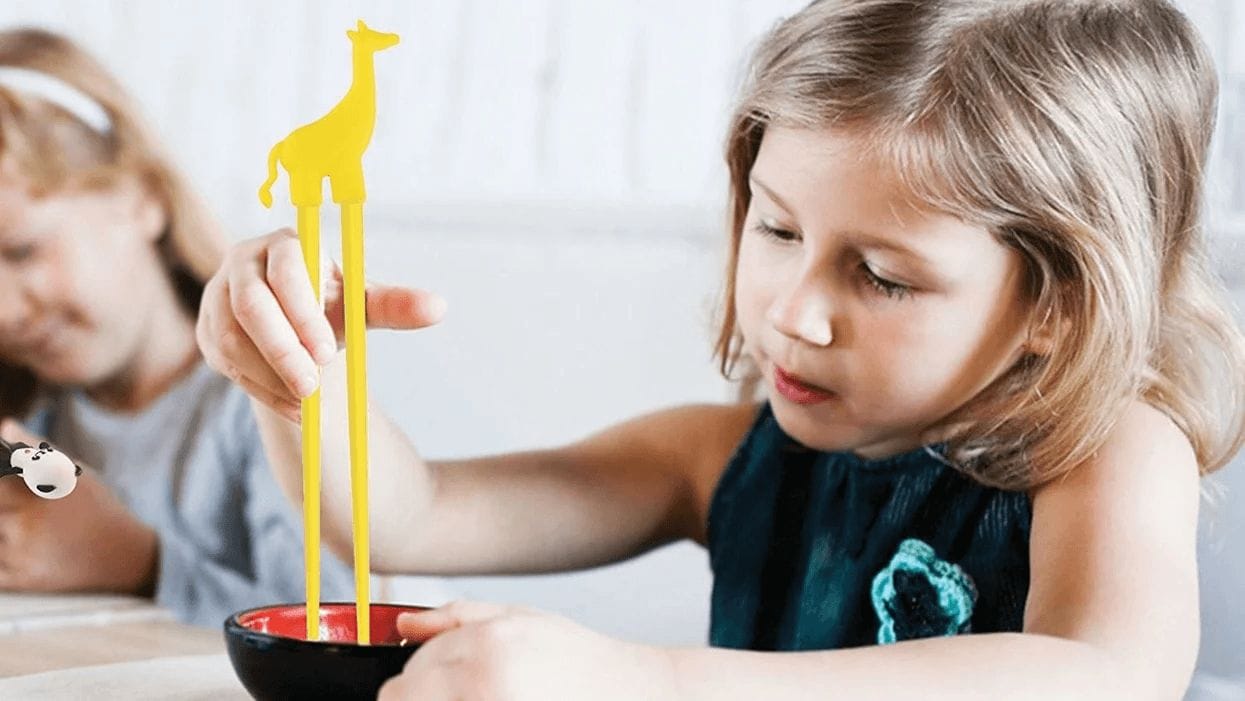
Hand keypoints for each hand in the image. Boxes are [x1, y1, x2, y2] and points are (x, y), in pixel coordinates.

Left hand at [0, 420, 156, 594]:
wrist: (124, 557)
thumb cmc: (96, 508)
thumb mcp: (75, 473)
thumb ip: (36, 450)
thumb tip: (5, 426)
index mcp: (40, 488)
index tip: (3, 475)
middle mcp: (28, 520)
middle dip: (2, 504)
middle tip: (13, 506)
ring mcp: (23, 552)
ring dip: (1, 530)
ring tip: (19, 524)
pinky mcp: (24, 579)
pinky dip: (0, 557)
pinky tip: (15, 547)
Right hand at [196, 228, 446, 419]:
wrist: (298, 327)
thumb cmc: (333, 306)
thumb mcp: (363, 305)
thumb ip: (395, 305)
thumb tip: (439, 308)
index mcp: (286, 244)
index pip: (287, 269)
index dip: (304, 311)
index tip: (327, 351)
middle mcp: (244, 263)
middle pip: (251, 306)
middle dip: (283, 350)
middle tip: (313, 387)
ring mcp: (217, 296)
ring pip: (231, 339)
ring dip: (270, 375)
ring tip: (307, 402)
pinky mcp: (206, 330)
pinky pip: (225, 363)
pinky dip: (261, 389)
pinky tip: (293, 408)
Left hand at [378, 601, 677, 700]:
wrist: (632, 694)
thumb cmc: (581, 662)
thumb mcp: (521, 621)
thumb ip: (455, 618)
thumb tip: (403, 624)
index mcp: (487, 647)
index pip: (412, 667)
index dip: (419, 675)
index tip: (441, 680)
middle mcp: (483, 685)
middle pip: (404, 698)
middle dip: (420, 695)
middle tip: (464, 692)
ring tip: (482, 695)